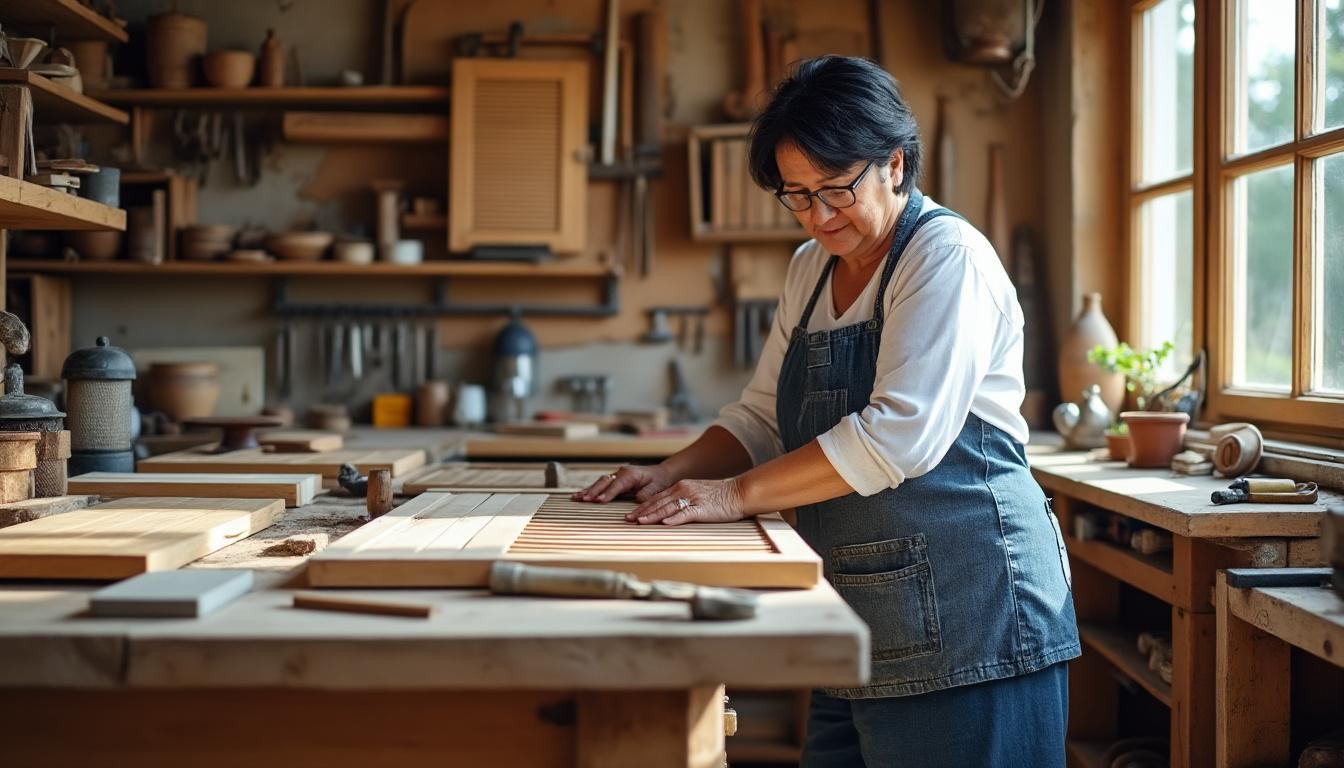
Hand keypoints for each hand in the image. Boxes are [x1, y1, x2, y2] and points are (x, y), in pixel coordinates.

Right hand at [573, 463, 675, 502]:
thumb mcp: (656, 489)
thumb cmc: (660, 482)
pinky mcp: (614, 479)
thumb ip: (645, 495)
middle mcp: (621, 472)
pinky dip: (590, 490)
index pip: (617, 485)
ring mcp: (616, 475)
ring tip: (575, 498)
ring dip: (588, 490)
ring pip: (599, 482)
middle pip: (604, 482)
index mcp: (630, 474)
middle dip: (593, 491)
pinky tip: (579, 495)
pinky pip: (600, 484)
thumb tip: (636, 500)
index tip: (599, 501)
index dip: (607, 493)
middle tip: (584, 500)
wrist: (662, 474)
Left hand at [626, 478, 747, 525]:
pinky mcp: (702, 508)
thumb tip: (668, 512)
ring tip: (640, 522)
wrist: (739, 492)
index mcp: (681, 486)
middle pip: (658, 502)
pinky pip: (685, 514)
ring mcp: (692, 498)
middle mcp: (684, 490)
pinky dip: (674, 519)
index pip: (657, 498)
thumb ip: (683, 500)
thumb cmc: (720, 496)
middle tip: (628, 520)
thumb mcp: (697, 493)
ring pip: (668, 508)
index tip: (631, 514)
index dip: (643, 506)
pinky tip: (664, 523)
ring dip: (652, 516)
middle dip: (642, 512)